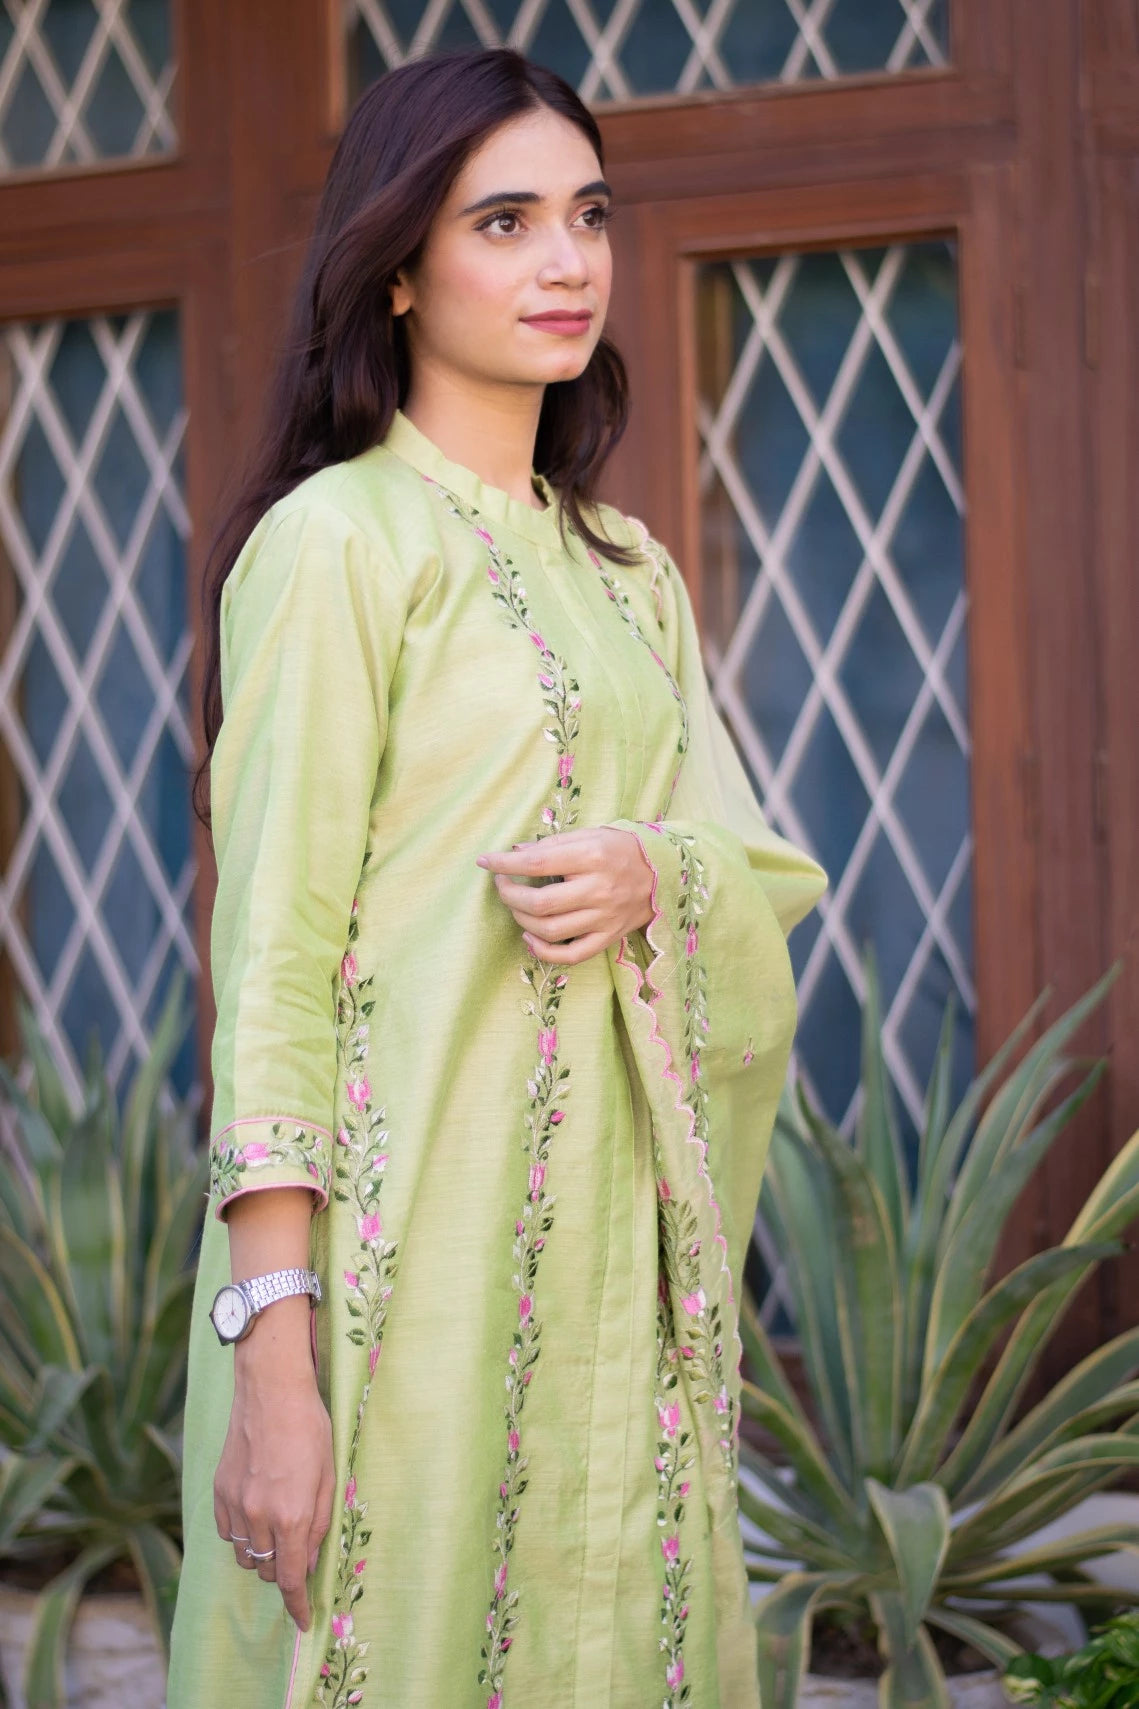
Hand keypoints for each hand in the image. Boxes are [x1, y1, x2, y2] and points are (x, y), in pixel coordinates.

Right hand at [213, 1297, 333, 1629]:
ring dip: (261, 1553)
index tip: (303, 1620)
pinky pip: (227, 1532)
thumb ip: (319, 1525)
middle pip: (266, 1569)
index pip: (289, 1579)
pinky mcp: (218, 1491)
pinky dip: (241, 1533)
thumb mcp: (329, 1476)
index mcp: (292, 1515)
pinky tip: (255, 1511)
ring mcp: (234, 1504)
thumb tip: (306, 1564)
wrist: (271, 1390)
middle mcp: (259, 1515)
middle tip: (298, 1549)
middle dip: (282, 1569)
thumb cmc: (310, 1427)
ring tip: (277, 1527)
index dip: (297, 1606)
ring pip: (244, 1554)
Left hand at [476, 826, 654, 964]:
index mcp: (593, 857)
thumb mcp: (591, 834)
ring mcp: (604, 918)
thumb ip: (554, 843)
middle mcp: (598, 890)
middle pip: (540, 903)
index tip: (486, 861)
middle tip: (502, 885)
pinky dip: (543, 951)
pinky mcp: (608, 938)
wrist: (664, 874)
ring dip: (521, 921)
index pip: (538, 862)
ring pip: (550, 931)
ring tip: (516, 907)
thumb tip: (514, 853)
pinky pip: (571, 955)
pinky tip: (530, 938)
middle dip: (509, 895)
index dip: (505, 864)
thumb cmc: (622, 849)